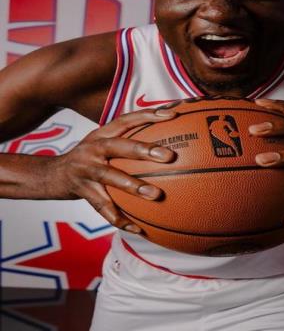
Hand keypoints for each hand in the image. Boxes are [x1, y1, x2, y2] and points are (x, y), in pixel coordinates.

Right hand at [45, 108, 176, 231]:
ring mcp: (86, 169)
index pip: (127, 119)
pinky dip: (121, 219)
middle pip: (120, 146)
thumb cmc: (89, 157)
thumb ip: (127, 138)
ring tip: (156, 195)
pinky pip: (103, 208)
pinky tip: (140, 229)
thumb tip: (165, 133)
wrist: (51, 175)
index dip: (148, 115)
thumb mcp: (102, 141)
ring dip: (134, 186)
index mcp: (102, 134)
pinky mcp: (82, 191)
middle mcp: (93, 148)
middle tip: (168, 156)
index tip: (172, 114)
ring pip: (111, 178)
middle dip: (144, 149)